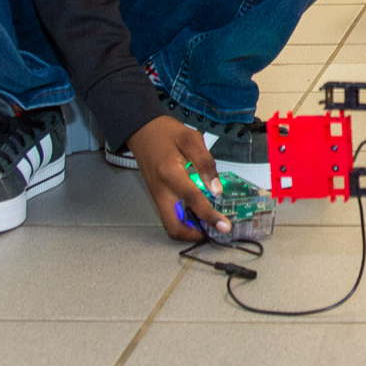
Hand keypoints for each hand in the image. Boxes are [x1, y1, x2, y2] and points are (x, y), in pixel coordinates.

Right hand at [126, 114, 229, 240]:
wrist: (141, 130)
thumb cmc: (166, 133)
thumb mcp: (191, 139)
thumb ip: (205, 163)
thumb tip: (217, 189)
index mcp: (170, 174)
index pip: (193, 200)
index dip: (210, 216)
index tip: (224, 226)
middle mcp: (160, 190)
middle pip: (174, 226)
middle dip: (194, 235)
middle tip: (214, 231)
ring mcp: (156, 195)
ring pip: (170, 223)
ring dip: (188, 229)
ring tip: (209, 224)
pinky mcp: (156, 195)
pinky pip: (169, 215)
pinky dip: (183, 220)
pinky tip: (197, 213)